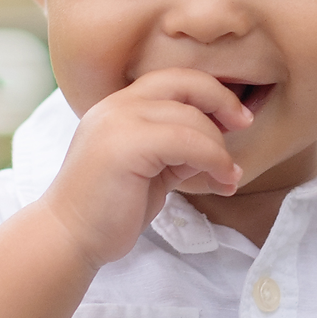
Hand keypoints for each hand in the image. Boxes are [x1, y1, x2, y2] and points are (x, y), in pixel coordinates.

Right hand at [40, 69, 252, 270]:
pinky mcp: (125, 145)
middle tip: (245, 125)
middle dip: (223, 102)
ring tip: (228, 176)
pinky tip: (221, 181)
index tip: (236, 117)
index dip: (211, 91)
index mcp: (119, 106)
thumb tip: (217, 140)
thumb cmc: (110, 209)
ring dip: (220, 148)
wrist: (70, 238)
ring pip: (191, 117)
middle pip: (185, 82)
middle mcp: (116, 106)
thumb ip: (176, 148)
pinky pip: (187, 142)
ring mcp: (118, 122)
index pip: (174, 79)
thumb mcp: (150, 168)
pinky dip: (213, 159)